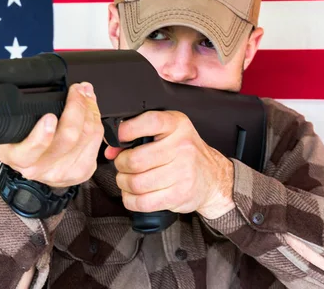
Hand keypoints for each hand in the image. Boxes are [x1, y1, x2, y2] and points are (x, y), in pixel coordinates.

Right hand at [0, 82, 104, 187]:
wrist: (32, 163)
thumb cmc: (22, 139)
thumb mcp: (17, 124)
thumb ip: (30, 109)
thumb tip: (59, 89)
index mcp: (19, 157)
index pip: (32, 148)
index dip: (43, 133)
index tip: (50, 116)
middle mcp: (40, 168)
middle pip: (68, 136)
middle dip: (77, 106)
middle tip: (78, 89)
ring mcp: (63, 172)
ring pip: (87, 136)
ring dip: (90, 110)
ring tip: (86, 95)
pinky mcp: (81, 172)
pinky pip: (96, 142)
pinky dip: (97, 121)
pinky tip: (91, 111)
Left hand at [105, 110, 234, 219]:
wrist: (212, 176)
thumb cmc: (184, 152)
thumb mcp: (167, 132)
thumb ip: (138, 135)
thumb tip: (111, 150)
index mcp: (177, 125)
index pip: (150, 122)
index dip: (128, 130)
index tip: (119, 138)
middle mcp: (182, 147)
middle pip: (136, 160)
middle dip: (121, 164)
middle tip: (122, 165)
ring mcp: (182, 173)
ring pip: (136, 183)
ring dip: (124, 183)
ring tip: (127, 180)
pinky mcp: (179, 195)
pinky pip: (144, 202)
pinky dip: (131, 200)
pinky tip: (133, 194)